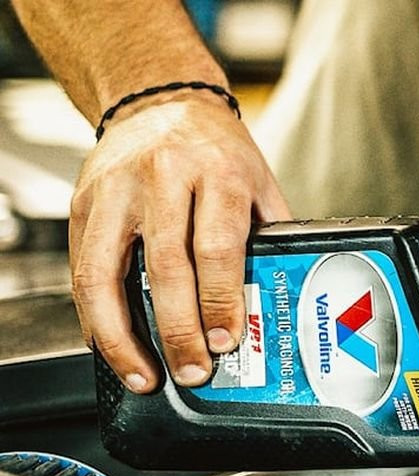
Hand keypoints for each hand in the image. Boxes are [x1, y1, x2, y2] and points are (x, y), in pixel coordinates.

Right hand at [70, 93, 290, 392]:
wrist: (161, 101)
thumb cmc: (218, 150)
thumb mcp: (260, 184)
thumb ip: (270, 237)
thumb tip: (278, 301)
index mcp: (218, 172)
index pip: (218, 247)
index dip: (220, 301)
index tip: (226, 340)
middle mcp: (164, 177)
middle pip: (166, 266)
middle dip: (179, 330)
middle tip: (193, 370)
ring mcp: (116, 190)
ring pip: (106, 273)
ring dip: (122, 335)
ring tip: (142, 373)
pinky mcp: (84, 204)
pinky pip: (83, 269)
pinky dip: (95, 315)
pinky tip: (111, 344)